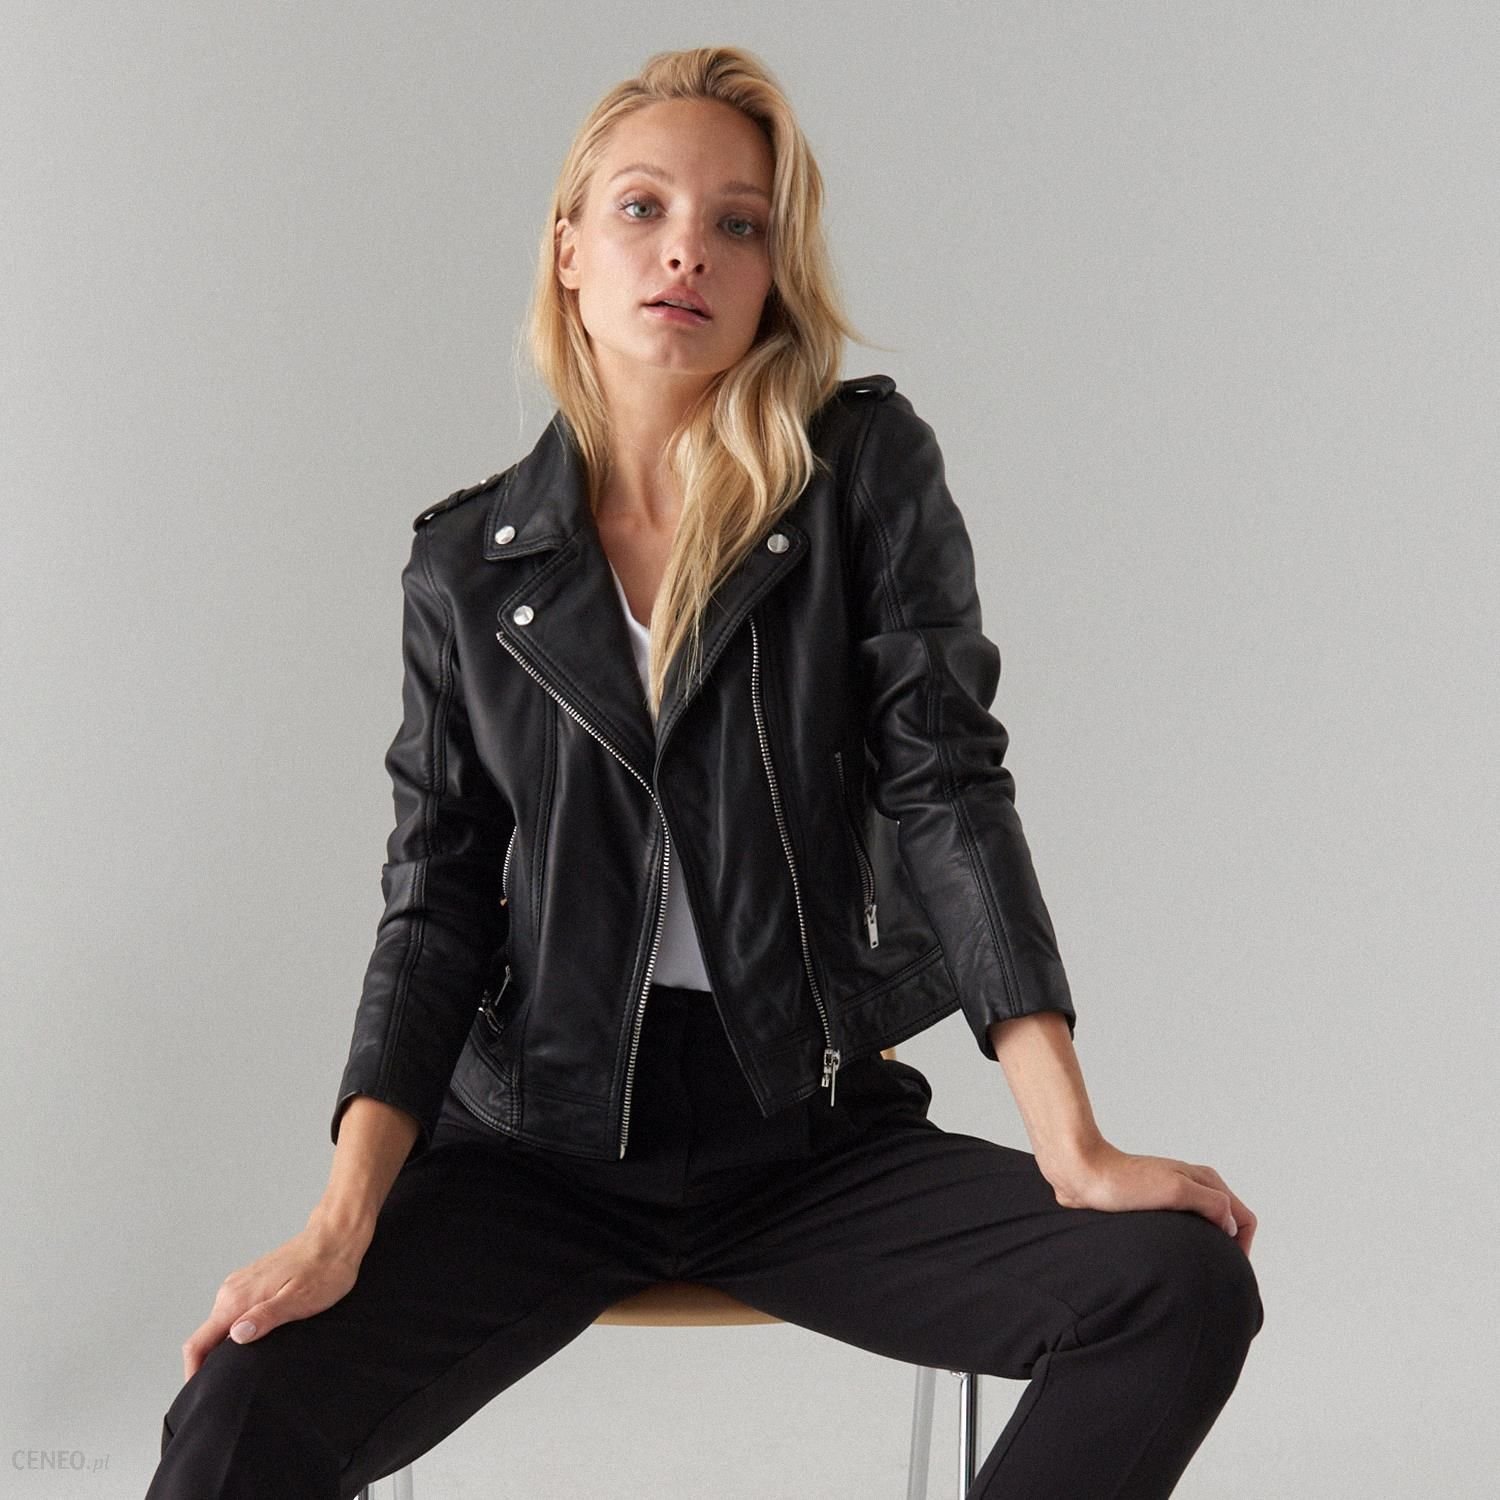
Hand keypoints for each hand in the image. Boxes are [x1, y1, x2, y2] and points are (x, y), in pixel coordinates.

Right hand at [180, 1211, 373, 1382]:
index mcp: (237, 1298)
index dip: (194, 1373)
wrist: (335, 1238)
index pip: (198, 1343)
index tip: (203, 1395)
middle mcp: (232, 1291)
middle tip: (232, 1388)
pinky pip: (234, 1314)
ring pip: (220, 1326)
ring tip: (246, 1369)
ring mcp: (241, 1285)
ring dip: (226, 1348)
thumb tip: (236, 1336)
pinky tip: (258, 1341)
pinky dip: (238, 1332)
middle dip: (212, 1365)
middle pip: (207, 1338)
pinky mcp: (252, 1283)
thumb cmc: (324, 1269)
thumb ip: (265, 1317)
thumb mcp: (299, 1299)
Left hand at [1045, 1141, 1257, 1258]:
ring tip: (1190, 1269)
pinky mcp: (1154, 1207)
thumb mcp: (1175, 1189)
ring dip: (1205, 1248)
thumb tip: (1230, 1226)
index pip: (1246, 1220)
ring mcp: (1174, 1196)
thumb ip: (1211, 1203)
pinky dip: (1184, 1245)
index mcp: (1205, 1180)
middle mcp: (1194, 1186)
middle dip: (1227, 1250)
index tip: (1227, 1271)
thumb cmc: (1124, 1182)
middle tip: (1210, 1276)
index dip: (1243, 1249)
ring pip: (1205, 1229)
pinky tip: (1169, 1259)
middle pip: (1228, 1225)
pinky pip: (1182, 1231)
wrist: (1082, 1174)